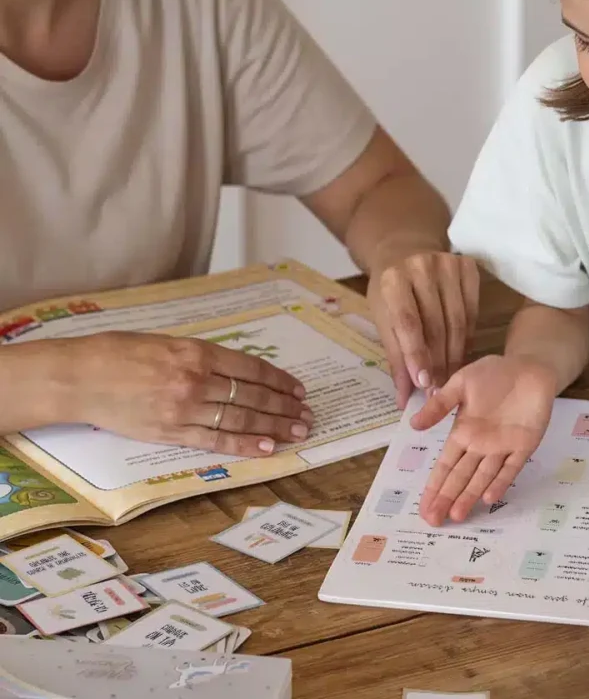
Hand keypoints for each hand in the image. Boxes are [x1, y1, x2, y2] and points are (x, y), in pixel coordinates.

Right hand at [61, 332, 312, 456]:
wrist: (79, 376)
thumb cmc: (119, 353)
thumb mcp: (167, 343)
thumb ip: (201, 357)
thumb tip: (234, 371)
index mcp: (197, 351)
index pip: (251, 369)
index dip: (279, 381)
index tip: (298, 389)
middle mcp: (195, 379)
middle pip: (251, 395)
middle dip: (283, 407)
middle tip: (307, 415)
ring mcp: (184, 408)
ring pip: (239, 418)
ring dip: (272, 426)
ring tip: (297, 431)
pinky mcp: (169, 432)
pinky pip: (215, 440)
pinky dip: (243, 444)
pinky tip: (267, 447)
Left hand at [367, 252, 479, 407]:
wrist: (404, 250)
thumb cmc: (389, 290)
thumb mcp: (383, 318)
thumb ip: (395, 356)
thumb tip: (404, 399)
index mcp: (393, 279)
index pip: (408, 322)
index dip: (416, 355)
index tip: (423, 384)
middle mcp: (421, 266)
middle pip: (436, 324)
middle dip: (438, 361)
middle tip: (439, 390)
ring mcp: (447, 263)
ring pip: (458, 320)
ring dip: (455, 353)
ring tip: (450, 377)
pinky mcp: (467, 266)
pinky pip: (473, 310)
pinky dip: (468, 335)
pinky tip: (461, 351)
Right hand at [411, 354, 555, 525]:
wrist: (528, 367)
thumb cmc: (493, 373)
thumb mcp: (460, 384)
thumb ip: (440, 405)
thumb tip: (413, 425)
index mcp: (463, 432)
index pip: (445, 465)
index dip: (434, 486)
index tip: (424, 507)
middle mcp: (480, 445)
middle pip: (460, 477)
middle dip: (446, 499)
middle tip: (433, 522)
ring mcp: (502, 447)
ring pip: (482, 477)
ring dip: (469, 496)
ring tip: (457, 516)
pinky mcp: (524, 446)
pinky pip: (511, 467)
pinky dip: (500, 482)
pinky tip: (489, 498)